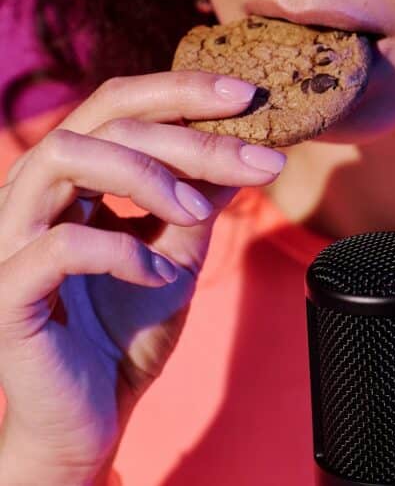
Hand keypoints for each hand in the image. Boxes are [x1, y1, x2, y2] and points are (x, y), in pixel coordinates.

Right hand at [0, 71, 285, 482]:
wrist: (90, 418)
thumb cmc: (126, 333)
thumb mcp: (178, 253)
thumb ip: (198, 200)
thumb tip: (246, 149)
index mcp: (70, 180)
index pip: (118, 104)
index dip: (182, 91)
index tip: (248, 96)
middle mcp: (33, 196)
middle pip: (101, 120)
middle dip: (187, 132)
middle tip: (255, 157)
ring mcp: (11, 239)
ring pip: (65, 157)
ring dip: (148, 175)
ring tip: (196, 210)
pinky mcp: (8, 292)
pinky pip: (59, 244)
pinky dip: (121, 249)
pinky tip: (158, 273)